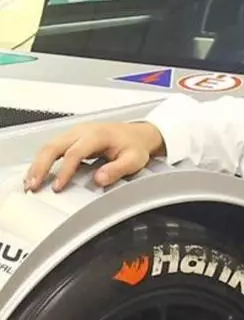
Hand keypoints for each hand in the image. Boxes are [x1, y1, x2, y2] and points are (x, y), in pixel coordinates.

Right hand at [25, 121, 165, 192]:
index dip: (65, 171)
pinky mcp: (71, 137)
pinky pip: (52, 147)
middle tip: (33, 186)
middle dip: (40, 166)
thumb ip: (117, 169)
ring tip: (29, 183)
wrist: (138, 134)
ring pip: (48, 146)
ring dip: (36, 164)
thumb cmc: (135, 147)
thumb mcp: (134, 160)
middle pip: (53, 146)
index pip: (75, 153)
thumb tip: (99, 179)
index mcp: (97, 135)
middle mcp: (82, 131)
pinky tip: (35, 174)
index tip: (58, 187)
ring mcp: (74, 133)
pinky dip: (41, 161)